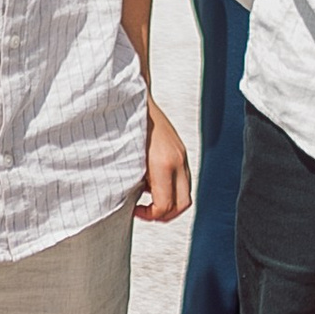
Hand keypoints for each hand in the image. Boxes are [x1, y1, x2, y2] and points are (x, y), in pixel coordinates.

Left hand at [136, 99, 191, 222]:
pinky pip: (184, 180)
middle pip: (183, 204)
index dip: (150, 215)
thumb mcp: (128, 158)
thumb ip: (134, 182)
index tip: (136, 211)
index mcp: (163, 164)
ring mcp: (182, 155)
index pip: (165, 205)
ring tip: (150, 201)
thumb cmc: (128, 126)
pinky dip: (173, 190)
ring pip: (186, 193)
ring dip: (170, 203)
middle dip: (165, 215)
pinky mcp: (182, 151)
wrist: (137, 99)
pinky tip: (155, 185)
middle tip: (146, 213)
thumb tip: (133, 201)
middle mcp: (178, 161)